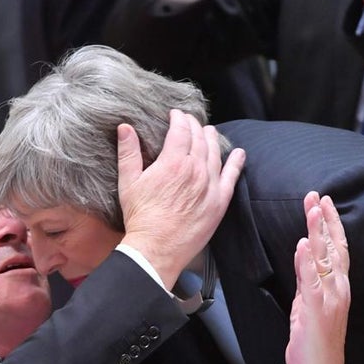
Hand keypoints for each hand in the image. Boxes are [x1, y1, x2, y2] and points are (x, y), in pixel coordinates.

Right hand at [119, 110, 244, 287]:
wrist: (156, 249)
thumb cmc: (140, 218)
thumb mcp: (129, 182)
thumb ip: (128, 153)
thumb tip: (125, 128)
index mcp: (173, 162)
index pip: (180, 130)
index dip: (179, 118)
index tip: (176, 114)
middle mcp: (196, 170)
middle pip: (199, 139)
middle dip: (194, 126)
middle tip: (190, 122)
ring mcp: (210, 186)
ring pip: (215, 154)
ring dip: (211, 139)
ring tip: (208, 132)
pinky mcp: (219, 203)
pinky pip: (232, 177)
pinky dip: (236, 162)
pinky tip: (238, 154)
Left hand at [285, 193, 350, 363]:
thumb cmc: (314, 344)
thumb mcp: (308, 306)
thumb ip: (307, 281)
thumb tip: (302, 255)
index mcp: (337, 288)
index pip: (337, 249)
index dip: (331, 225)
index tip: (323, 203)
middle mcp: (338, 290)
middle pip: (334, 247)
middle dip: (324, 220)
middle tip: (316, 196)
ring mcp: (329, 300)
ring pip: (325, 259)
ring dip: (318, 232)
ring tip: (312, 209)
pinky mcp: (316, 311)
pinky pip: (311, 281)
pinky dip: (307, 262)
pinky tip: (303, 245)